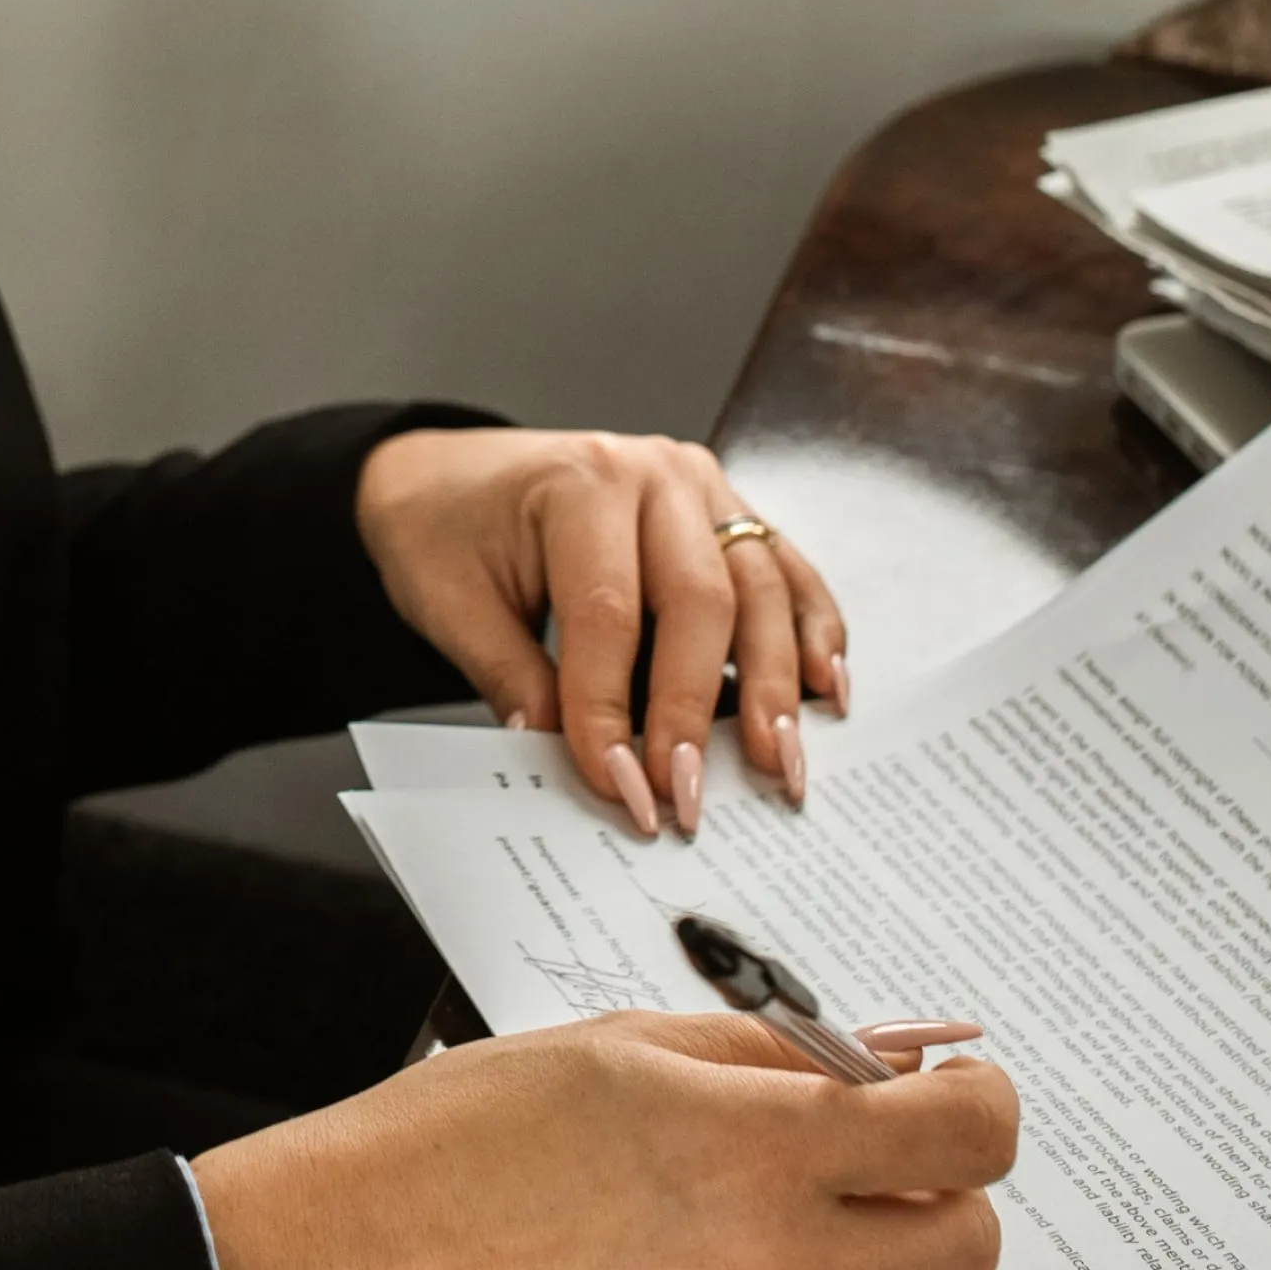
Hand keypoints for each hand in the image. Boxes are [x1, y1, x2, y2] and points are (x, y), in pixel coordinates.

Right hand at [191, 1014, 1014, 1269]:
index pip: (969, 1140)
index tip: (953, 1085)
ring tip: (802, 1209)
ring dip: (890, 1262)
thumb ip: (772, 1050)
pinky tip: (714, 1257)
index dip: (982, 1103)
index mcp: (759, 1143)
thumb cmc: (478, 1126)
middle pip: (972, 1249)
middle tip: (880, 1149)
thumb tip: (883, 1057)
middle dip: (948, 1190)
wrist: (372, 1251)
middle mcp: (775, 1257)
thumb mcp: (630, 1040)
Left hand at [357, 423, 847, 832]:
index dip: (614, 711)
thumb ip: (515, 680)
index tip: (623, 789)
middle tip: (695, 796)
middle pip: (701, 599)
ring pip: (760, 589)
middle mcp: (653, 474)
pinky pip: (785, 572)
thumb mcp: (451, 604)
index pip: (608, 614)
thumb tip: (578, 761)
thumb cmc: (445, 530)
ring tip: (781, 764)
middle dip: (699, 710)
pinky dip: (811, 632)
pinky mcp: (728, 512)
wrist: (447, 475)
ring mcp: (701, 488)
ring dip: (776, 684)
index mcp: (580, 483)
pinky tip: (825, 692)